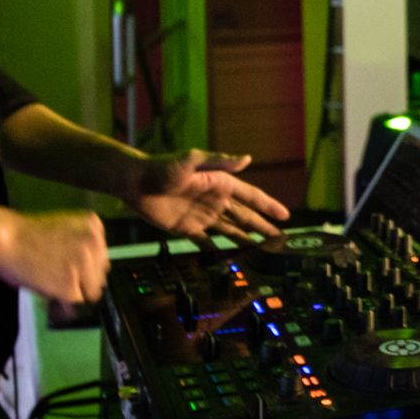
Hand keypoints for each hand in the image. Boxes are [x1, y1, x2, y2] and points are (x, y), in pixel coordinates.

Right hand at [0, 209, 108, 302]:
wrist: (4, 240)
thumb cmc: (25, 234)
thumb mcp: (64, 229)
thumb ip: (80, 246)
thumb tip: (87, 272)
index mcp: (94, 227)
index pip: (101, 257)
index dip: (86, 267)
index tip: (70, 270)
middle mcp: (95, 245)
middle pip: (100, 274)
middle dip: (82, 280)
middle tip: (60, 280)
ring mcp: (85, 266)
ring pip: (90, 291)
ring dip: (74, 293)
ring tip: (53, 287)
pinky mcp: (70, 287)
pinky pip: (75, 303)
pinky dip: (64, 304)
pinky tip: (51, 296)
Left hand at [124, 150, 290, 243]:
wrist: (135, 183)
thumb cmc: (162, 167)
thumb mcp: (191, 160)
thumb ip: (219, 161)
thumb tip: (247, 159)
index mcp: (220, 183)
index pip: (250, 196)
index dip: (268, 205)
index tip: (284, 215)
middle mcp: (215, 200)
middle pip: (244, 216)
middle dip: (262, 226)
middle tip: (279, 240)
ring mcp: (202, 215)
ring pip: (230, 230)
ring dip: (246, 239)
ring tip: (262, 251)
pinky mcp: (187, 228)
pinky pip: (207, 242)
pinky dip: (218, 250)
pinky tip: (229, 259)